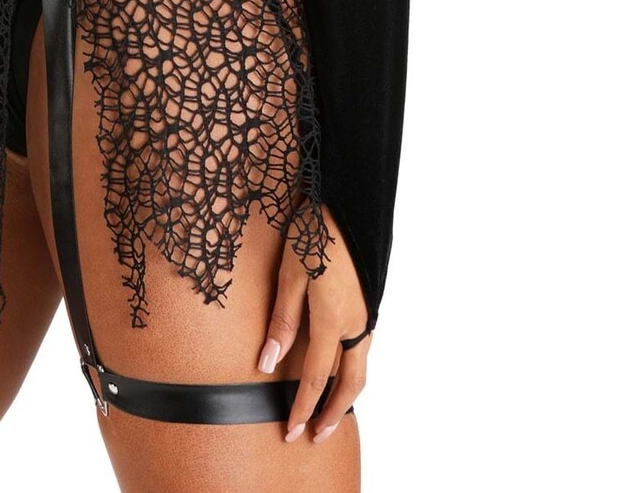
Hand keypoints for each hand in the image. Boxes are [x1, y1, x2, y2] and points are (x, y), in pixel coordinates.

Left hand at [257, 200, 370, 443]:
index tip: (292, 431)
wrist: (348, 200)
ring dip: (346, 394)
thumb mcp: (290, 275)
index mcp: (332, 318)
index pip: (315, 377)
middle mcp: (355, 322)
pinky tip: (340, 368)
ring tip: (331, 412)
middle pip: (349, 383)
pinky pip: (362, 346)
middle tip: (317, 435)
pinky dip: (352, 368)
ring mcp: (366, 312)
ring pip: (360, 366)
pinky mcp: (368, 302)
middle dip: (333, 413)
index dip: (303, 407)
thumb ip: (282, 322)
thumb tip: (267, 363)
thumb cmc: (314, 232)